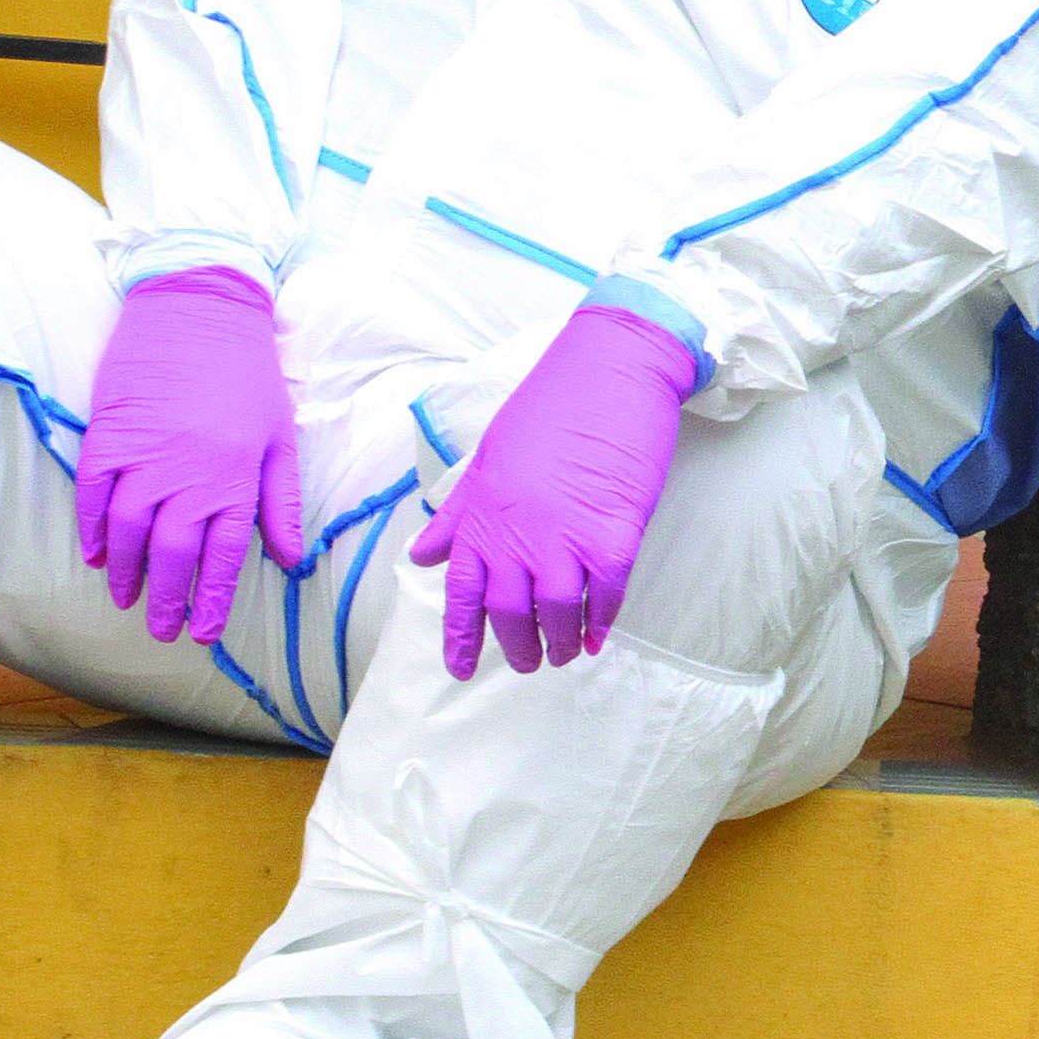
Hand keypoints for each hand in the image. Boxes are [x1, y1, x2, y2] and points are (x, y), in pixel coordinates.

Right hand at [76, 266, 303, 643]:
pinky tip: (97, 556)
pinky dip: (91, 530)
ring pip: (128, 531)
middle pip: (172, 552)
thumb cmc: (247, 374)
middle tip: (163, 630)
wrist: (200, 308)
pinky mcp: (109, 434)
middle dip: (167, 598)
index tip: (204, 633)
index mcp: (236, 476)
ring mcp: (144, 455)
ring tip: (128, 600)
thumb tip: (291, 558)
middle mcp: (188, 473)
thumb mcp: (280, 437)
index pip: (223, 555)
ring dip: (127, 571)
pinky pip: (93, 495)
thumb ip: (282, 502)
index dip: (211, 598)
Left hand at [409, 306, 698, 679]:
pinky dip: (602, 620)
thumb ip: (458, 512)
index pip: (462, 593)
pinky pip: (607, 594)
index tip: (459, 669)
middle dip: (517, 647)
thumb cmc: (550, 407)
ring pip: (558, 612)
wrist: (609, 370)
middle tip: (527, 662)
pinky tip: (599, 634)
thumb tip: (423, 555)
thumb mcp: (490, 458)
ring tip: (565, 653)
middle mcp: (518, 533)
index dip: (461, 637)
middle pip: (510, 613)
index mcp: (482, 515)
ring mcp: (568, 536)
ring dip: (561, 642)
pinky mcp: (616, 533)